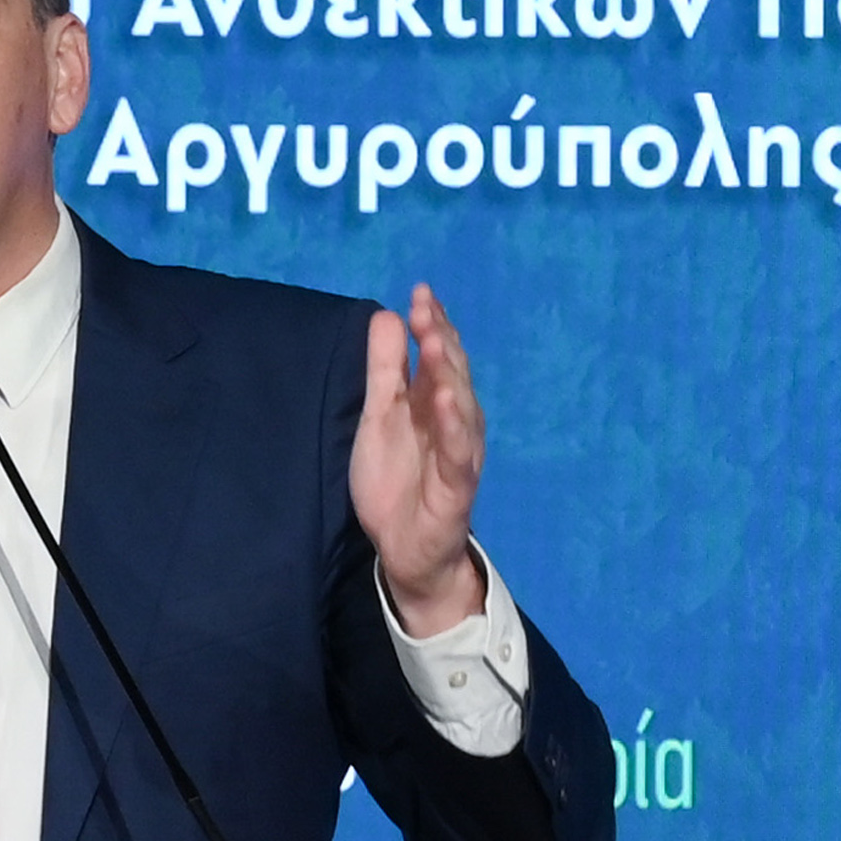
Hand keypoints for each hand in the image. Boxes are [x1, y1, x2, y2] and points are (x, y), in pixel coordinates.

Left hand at [351, 282, 487, 633]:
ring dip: (449, 373)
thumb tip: (387, 314)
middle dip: (441, 338)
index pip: (440, 355)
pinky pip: (459, 453)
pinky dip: (453, 426)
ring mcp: (460, 453)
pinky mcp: (457, 487)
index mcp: (435, 403)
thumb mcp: (380, 417)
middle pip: (452, 373)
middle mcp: (454, 422)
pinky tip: (444, 400)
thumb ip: (385, 370)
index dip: (432, 324)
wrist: (405, 549)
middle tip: (426, 307)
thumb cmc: (396, 480)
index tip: (420, 291)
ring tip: (435, 341)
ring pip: (460, 406)